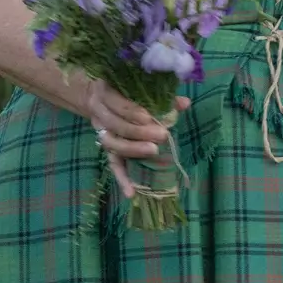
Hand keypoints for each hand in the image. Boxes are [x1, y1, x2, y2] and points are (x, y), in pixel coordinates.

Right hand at [84, 80, 189, 196]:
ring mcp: (101, 134)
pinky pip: (113, 166)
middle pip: (117, 126)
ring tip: (154, 151)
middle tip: (162, 135)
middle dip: (139, 133)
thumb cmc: (127, 92)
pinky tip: (131, 193)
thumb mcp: (140, 89)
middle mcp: (100, 115)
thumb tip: (185, 103)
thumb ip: (163, 96)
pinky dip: (122, 180)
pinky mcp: (106, 150)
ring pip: (113, 146)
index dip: (133, 112)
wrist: (97, 98)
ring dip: (133, 150)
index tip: (150, 118)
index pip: (119, 104)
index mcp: (107, 93)